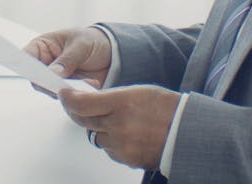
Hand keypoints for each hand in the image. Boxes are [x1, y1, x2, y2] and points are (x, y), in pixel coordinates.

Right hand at [23, 27, 112, 88]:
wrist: (110, 52)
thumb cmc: (90, 41)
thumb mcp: (81, 45)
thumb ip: (67, 59)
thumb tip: (54, 73)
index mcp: (42, 47)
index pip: (26, 57)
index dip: (26, 65)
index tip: (34, 72)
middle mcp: (45, 65)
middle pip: (37, 80)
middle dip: (50, 83)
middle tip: (64, 83)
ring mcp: (55, 80)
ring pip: (52, 92)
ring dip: (68, 89)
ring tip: (87, 81)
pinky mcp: (68, 91)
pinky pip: (68, 98)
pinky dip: (80, 93)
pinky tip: (93, 83)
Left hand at [59, 85, 179, 170]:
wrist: (186, 131)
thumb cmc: (166, 108)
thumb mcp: (136, 92)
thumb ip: (109, 98)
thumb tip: (88, 102)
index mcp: (122, 103)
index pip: (82, 104)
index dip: (68, 99)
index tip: (65, 95)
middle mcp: (119, 125)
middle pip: (84, 120)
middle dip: (78, 111)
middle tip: (77, 104)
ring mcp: (122, 145)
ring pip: (96, 136)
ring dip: (100, 128)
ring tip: (118, 120)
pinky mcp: (126, 158)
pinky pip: (109, 149)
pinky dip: (112, 142)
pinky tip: (127, 134)